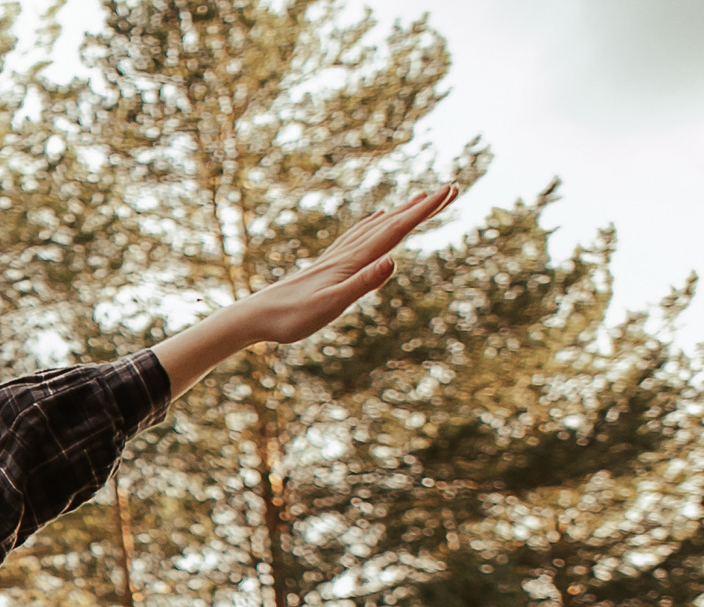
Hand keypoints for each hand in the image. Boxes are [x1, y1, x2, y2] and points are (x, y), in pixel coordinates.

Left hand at [153, 185, 459, 392]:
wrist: (253, 318)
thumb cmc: (291, 319)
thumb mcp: (330, 306)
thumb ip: (362, 285)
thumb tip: (393, 261)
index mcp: (353, 262)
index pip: (397, 231)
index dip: (425, 212)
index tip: (450, 191)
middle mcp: (346, 254)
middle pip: (391, 224)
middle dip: (421, 208)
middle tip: (450, 189)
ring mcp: (335, 259)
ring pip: (375, 228)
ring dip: (399, 213)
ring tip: (417, 200)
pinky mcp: (325, 267)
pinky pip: (356, 238)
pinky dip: (371, 225)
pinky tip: (374, 220)